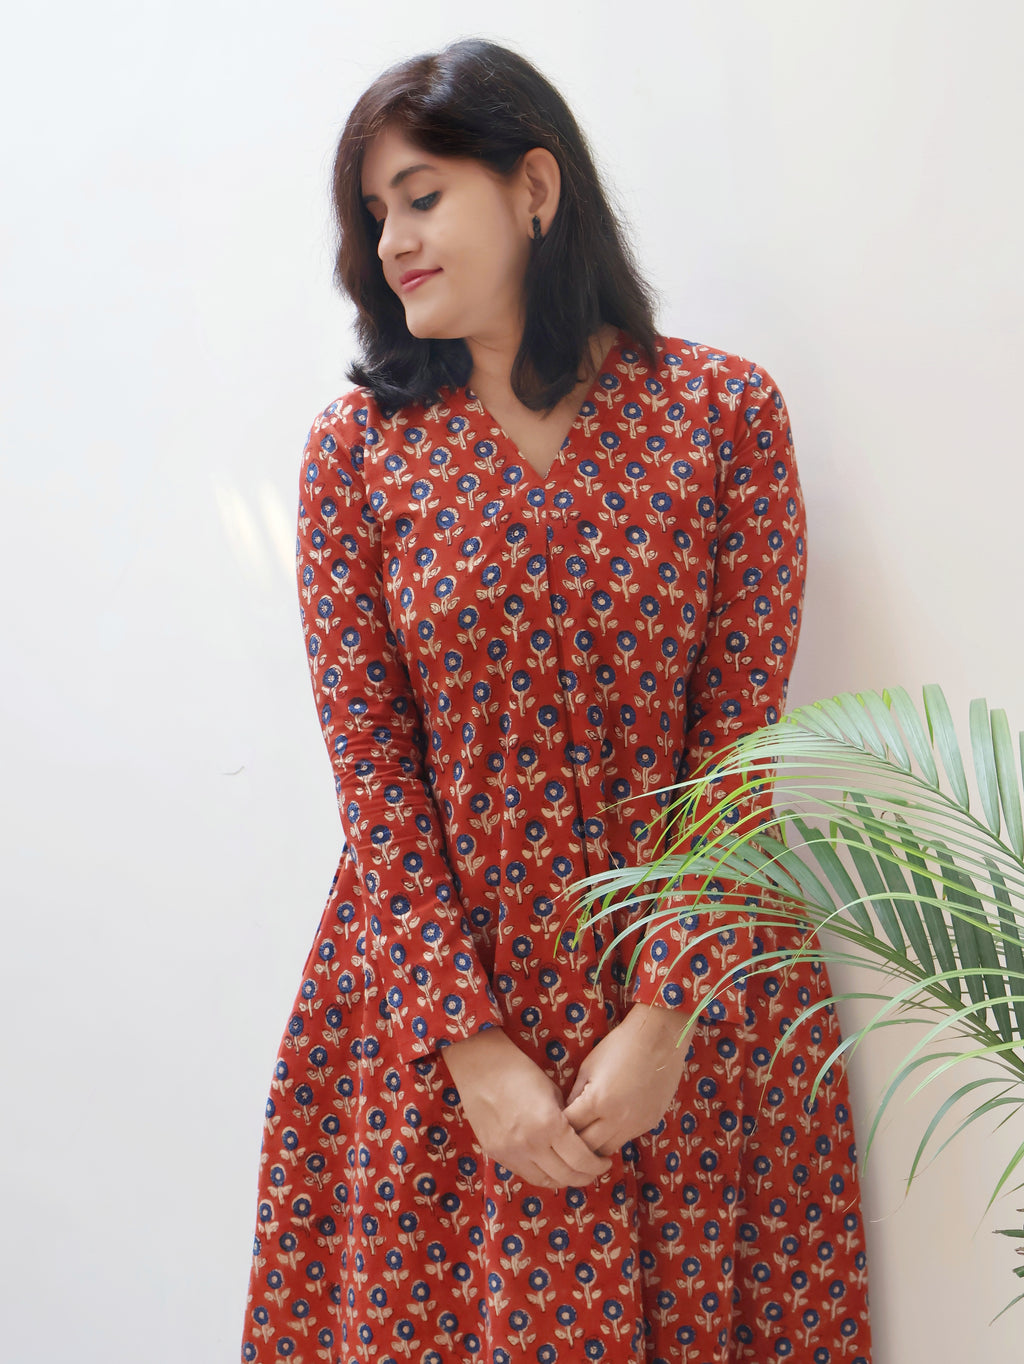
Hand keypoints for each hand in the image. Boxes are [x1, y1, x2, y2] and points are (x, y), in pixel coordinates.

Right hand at [441, 1028, 613, 1189]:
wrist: (480, 1066)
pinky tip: (550, 1167)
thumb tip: (578, 1140)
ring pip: (545, 1181)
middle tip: (594, 1170)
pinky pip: (524, 1174)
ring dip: (563, 1179)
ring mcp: (511, 1153)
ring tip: (573, 1172)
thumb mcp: (552, 1092)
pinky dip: (541, 1174)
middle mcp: (531, 1145)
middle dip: (585, 1176)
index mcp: (550, 1125)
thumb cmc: (520, 1070)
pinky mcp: (496, 1154)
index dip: (597, 1165)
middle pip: (566, 1176)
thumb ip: (566, 1120)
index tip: (604, 1161)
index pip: (581, 1160)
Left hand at [562, 1003, 692, 1155]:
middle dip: (574, 1142)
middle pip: (587, 1147)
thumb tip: (566, 1116)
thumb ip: (576, 1095)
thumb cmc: (619, 1046)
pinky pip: (626, 1139)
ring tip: (587, 1134)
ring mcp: (635, 1125)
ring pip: (607, 1150)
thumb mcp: (589, 1067)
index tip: (554, 1124)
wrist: (658, 1039)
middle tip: (567, 1134)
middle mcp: (617, 1118)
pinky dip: (614, 1137)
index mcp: (597, 1101)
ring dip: (595, 1145)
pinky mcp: (649, 1124)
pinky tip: (609, 1124)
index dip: (559, 1127)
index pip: (569, 1128)